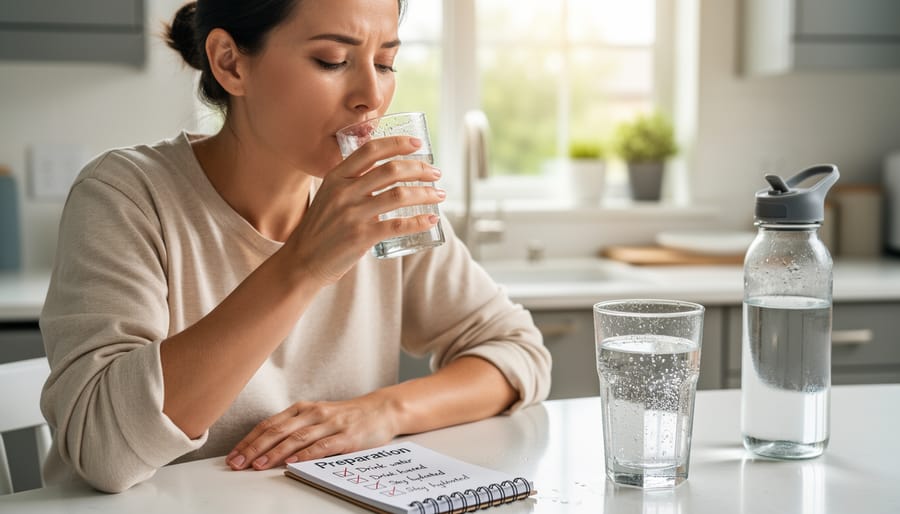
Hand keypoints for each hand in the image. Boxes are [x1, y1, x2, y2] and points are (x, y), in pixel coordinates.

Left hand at [225, 394, 399, 470]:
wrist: (382, 409)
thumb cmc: (347, 416)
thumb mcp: (318, 417)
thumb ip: (296, 428)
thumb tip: (265, 448)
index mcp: (303, 409)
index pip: (269, 424)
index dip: (249, 440)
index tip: (233, 455)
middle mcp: (313, 413)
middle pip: (277, 431)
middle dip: (253, 448)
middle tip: (237, 463)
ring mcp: (330, 424)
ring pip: (296, 438)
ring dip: (274, 452)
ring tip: (257, 465)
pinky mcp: (346, 436)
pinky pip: (322, 446)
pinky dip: (305, 455)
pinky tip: (292, 463)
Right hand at [284, 136, 444, 285]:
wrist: (301, 261)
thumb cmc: (320, 228)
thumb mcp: (329, 195)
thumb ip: (351, 182)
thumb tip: (385, 171)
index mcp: (336, 176)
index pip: (371, 150)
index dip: (398, 143)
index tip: (418, 144)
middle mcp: (344, 192)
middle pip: (391, 170)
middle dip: (420, 169)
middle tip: (435, 174)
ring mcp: (352, 214)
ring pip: (399, 195)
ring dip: (425, 193)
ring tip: (439, 195)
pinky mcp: (361, 237)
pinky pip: (398, 225)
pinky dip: (419, 221)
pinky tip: (431, 219)